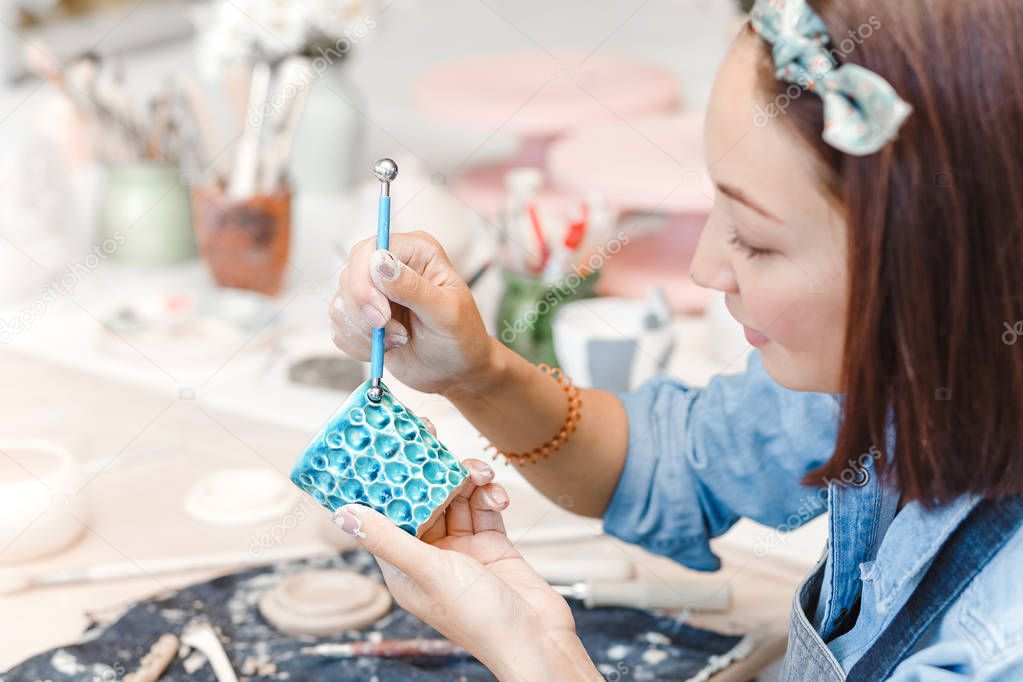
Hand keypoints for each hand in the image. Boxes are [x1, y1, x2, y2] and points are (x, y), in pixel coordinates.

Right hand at [329, 232, 497, 396]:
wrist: (455, 371)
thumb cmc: (461, 338)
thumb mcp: (446, 312)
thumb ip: (414, 288)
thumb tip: (380, 263)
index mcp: (416, 252)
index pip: (371, 249)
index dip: (366, 282)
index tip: (382, 316)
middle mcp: (390, 266)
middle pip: (350, 274)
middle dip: (364, 312)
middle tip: (393, 333)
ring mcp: (373, 291)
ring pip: (341, 303)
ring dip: (365, 332)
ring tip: (399, 340)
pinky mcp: (362, 317)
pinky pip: (339, 327)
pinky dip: (358, 345)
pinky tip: (386, 348)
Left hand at [332, 453, 597, 680]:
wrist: (537, 638)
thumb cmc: (478, 619)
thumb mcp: (427, 572)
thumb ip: (388, 539)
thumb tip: (343, 514)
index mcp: (403, 567)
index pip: (385, 515)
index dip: (384, 482)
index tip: (384, 446)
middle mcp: (430, 555)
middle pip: (424, 499)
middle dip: (429, 470)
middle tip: (431, 434)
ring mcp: (462, 549)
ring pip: (457, 498)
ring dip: (467, 480)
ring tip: (480, 472)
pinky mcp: (491, 543)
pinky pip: (484, 507)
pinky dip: (490, 496)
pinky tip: (497, 496)